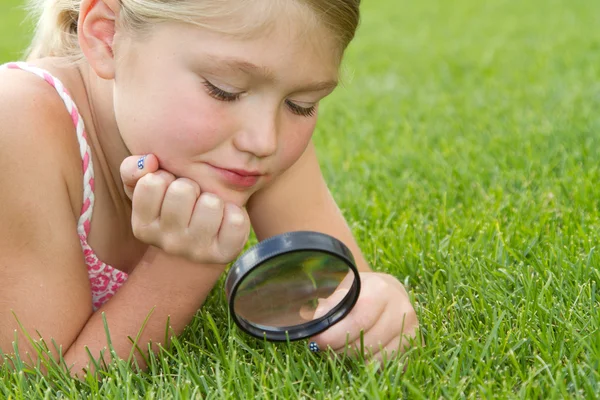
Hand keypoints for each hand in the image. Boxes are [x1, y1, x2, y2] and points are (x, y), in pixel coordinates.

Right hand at [119, 154, 250, 263]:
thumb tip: (150, 160)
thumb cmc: (172, 206)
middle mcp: (167, 243)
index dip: (164, 177)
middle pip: (182, 190)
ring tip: (208, 208)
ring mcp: (196, 251)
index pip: (152, 183)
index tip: (168, 188)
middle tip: (192, 198)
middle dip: (191, 186)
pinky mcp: (224, 254)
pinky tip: (226, 218)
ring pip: (211, 203)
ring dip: (213, 199)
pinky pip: (236, 220)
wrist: (202, 243)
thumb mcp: (147, 189)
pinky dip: (235, 212)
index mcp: (143, 227)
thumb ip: (133, 170)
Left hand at [310, 272, 417, 362]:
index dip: (335, 335)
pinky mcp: (415, 344)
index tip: (317, 342)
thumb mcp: (345, 290)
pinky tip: (361, 354)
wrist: (390, 293)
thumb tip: (318, 321)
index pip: (357, 320)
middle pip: (366, 341)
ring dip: (354, 359)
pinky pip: (388, 364)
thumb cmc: (362, 292)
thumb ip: (331, 305)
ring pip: (376, 357)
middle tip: (327, 349)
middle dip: (340, 349)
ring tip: (342, 350)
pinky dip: (370, 363)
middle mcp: (401, 308)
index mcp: (381, 289)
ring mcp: (411, 327)